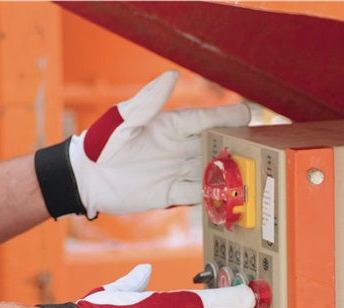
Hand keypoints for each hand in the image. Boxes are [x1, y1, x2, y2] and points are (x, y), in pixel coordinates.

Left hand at [35, 70, 250, 219]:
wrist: (88, 179)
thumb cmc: (101, 145)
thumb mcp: (123, 122)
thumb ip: (147, 102)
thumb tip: (171, 76)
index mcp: (170, 127)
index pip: (203, 119)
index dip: (225, 117)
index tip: (246, 115)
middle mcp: (178, 148)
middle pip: (212, 145)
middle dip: (234, 146)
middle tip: (256, 149)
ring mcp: (175, 172)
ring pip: (208, 170)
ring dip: (226, 173)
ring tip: (248, 175)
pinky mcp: (168, 194)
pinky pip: (194, 194)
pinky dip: (209, 195)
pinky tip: (224, 196)